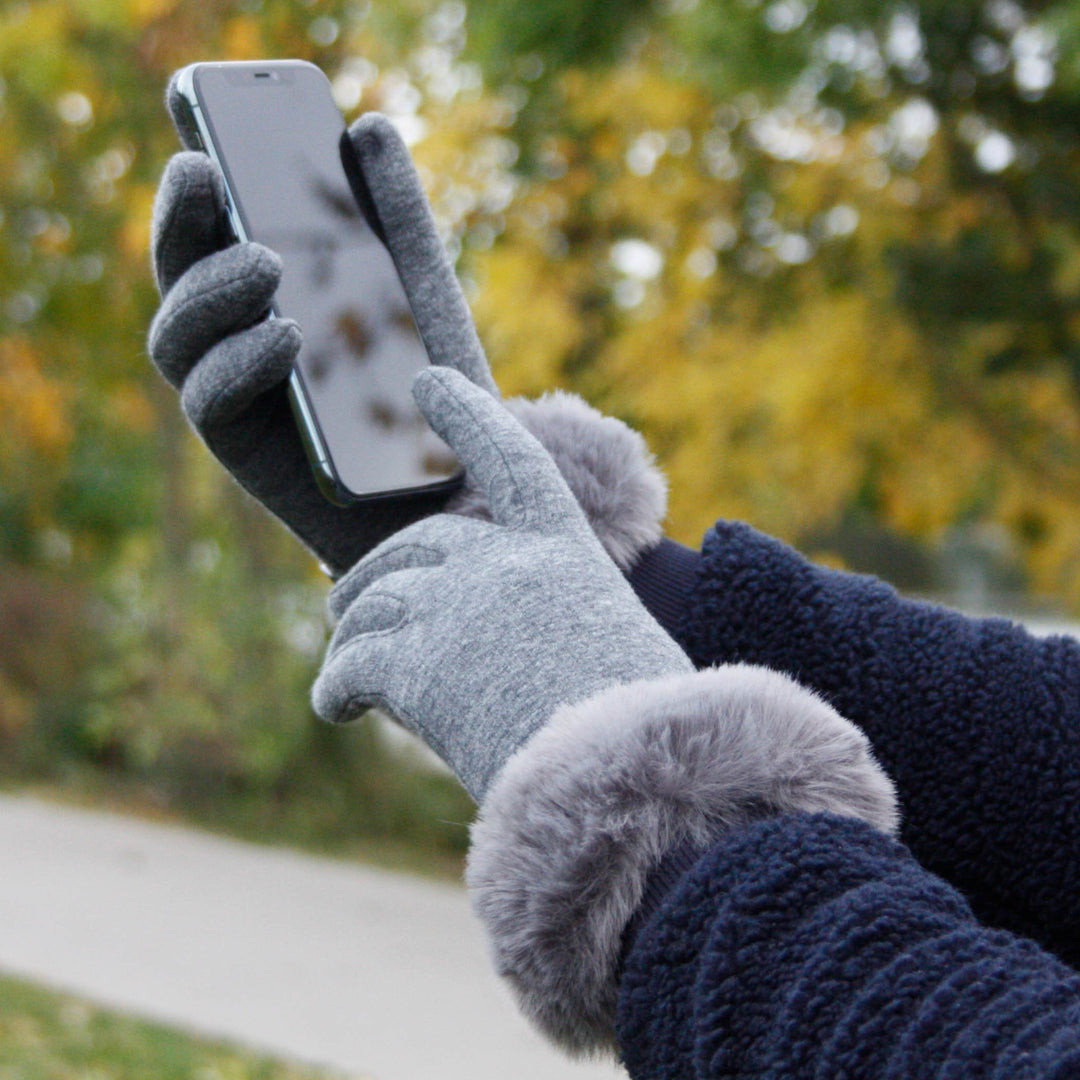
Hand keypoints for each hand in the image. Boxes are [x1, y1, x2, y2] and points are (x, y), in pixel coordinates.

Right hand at [149, 75, 665, 574]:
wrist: (452, 488)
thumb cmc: (427, 389)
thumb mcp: (420, 293)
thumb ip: (397, 218)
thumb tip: (369, 127)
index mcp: (264, 296)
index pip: (209, 234)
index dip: (193, 188)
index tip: (199, 136)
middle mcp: (233, 340)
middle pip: (177, 276)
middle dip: (182, 223)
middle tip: (210, 175)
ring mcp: (232, 394)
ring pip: (177, 336)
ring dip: (210, 291)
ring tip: (268, 264)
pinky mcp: (242, 447)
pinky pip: (210, 401)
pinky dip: (237, 362)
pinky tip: (283, 336)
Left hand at [312, 366, 691, 798]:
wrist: (632, 776)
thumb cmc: (643, 726)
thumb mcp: (614, 642)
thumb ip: (553, 619)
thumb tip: (495, 649)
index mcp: (564, 547)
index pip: (508, 460)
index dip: (467, 416)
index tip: (428, 382)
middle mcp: (502, 562)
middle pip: (414, 548)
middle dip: (376, 573)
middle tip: (348, 602)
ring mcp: (455, 608)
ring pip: (370, 603)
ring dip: (349, 630)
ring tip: (342, 661)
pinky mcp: (416, 666)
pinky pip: (350, 665)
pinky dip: (334, 687)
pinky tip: (335, 706)